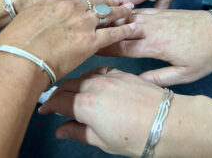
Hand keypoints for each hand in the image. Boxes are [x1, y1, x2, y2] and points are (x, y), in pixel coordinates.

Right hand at [0, 0, 134, 79]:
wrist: (20, 58)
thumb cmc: (16, 41)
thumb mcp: (26, 18)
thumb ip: (42, 14)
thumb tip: (46, 18)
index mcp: (56, 0)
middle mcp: (73, 8)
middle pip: (97, 1)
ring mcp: (84, 23)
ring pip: (108, 13)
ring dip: (121, 10)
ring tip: (131, 8)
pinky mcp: (91, 42)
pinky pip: (113, 33)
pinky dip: (125, 29)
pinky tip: (134, 26)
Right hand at [39, 67, 178, 156]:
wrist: (167, 121)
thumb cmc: (136, 137)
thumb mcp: (103, 141)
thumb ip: (78, 132)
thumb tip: (60, 130)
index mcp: (86, 104)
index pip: (59, 101)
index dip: (49, 106)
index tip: (44, 110)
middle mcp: (94, 85)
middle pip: (68, 85)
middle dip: (58, 94)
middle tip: (56, 103)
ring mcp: (108, 76)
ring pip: (82, 76)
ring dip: (74, 84)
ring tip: (73, 93)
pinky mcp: (120, 72)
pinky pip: (99, 71)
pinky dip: (91, 77)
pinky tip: (93, 83)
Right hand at [100, 8, 211, 85]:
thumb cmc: (205, 54)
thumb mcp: (185, 74)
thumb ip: (159, 79)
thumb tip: (137, 82)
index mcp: (155, 46)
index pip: (122, 47)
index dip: (104, 49)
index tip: (90, 49)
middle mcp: (151, 29)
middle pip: (120, 29)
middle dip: (102, 32)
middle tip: (87, 34)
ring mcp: (155, 17)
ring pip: (126, 17)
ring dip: (111, 20)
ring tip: (96, 23)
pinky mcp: (159, 11)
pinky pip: (136, 11)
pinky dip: (123, 13)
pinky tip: (116, 15)